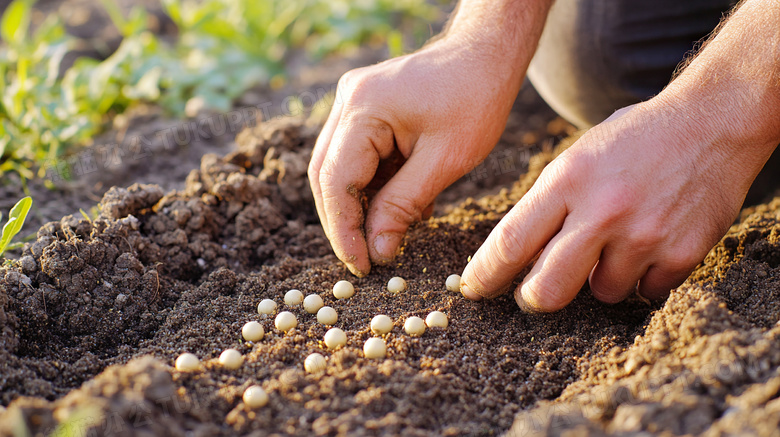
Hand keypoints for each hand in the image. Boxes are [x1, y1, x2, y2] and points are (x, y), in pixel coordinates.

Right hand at [308, 37, 522, 275]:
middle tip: (367, 260)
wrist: (486, 55)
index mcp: (364, 108)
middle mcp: (347, 102)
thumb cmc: (475, 99)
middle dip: (345, 222)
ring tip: (394, 232)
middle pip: (327, 177)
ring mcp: (352, 104)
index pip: (336, 181)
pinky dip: (375, 188)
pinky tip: (402, 205)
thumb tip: (377, 251)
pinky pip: (358, 159)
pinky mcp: (364, 111)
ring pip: (339, 171)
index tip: (361, 266)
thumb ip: (403, 206)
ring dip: (362, 206)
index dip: (343, 229)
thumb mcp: (445, 160)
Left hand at [460, 99, 764, 310]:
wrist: (712, 121)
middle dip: (532, 299)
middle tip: (532, 294)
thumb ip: (547, 205)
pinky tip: (652, 243)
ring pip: (601, 294)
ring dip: (601, 279)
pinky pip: (647, 291)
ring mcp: (644, 234)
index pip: (511, 242)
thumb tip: (513, 258)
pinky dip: (644, 277)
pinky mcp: (682, 252)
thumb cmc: (632, 141)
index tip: (472, 289)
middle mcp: (603, 210)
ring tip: (618, 242)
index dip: (484, 275)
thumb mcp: (576, 158)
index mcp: (568, 180)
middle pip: (547, 289)